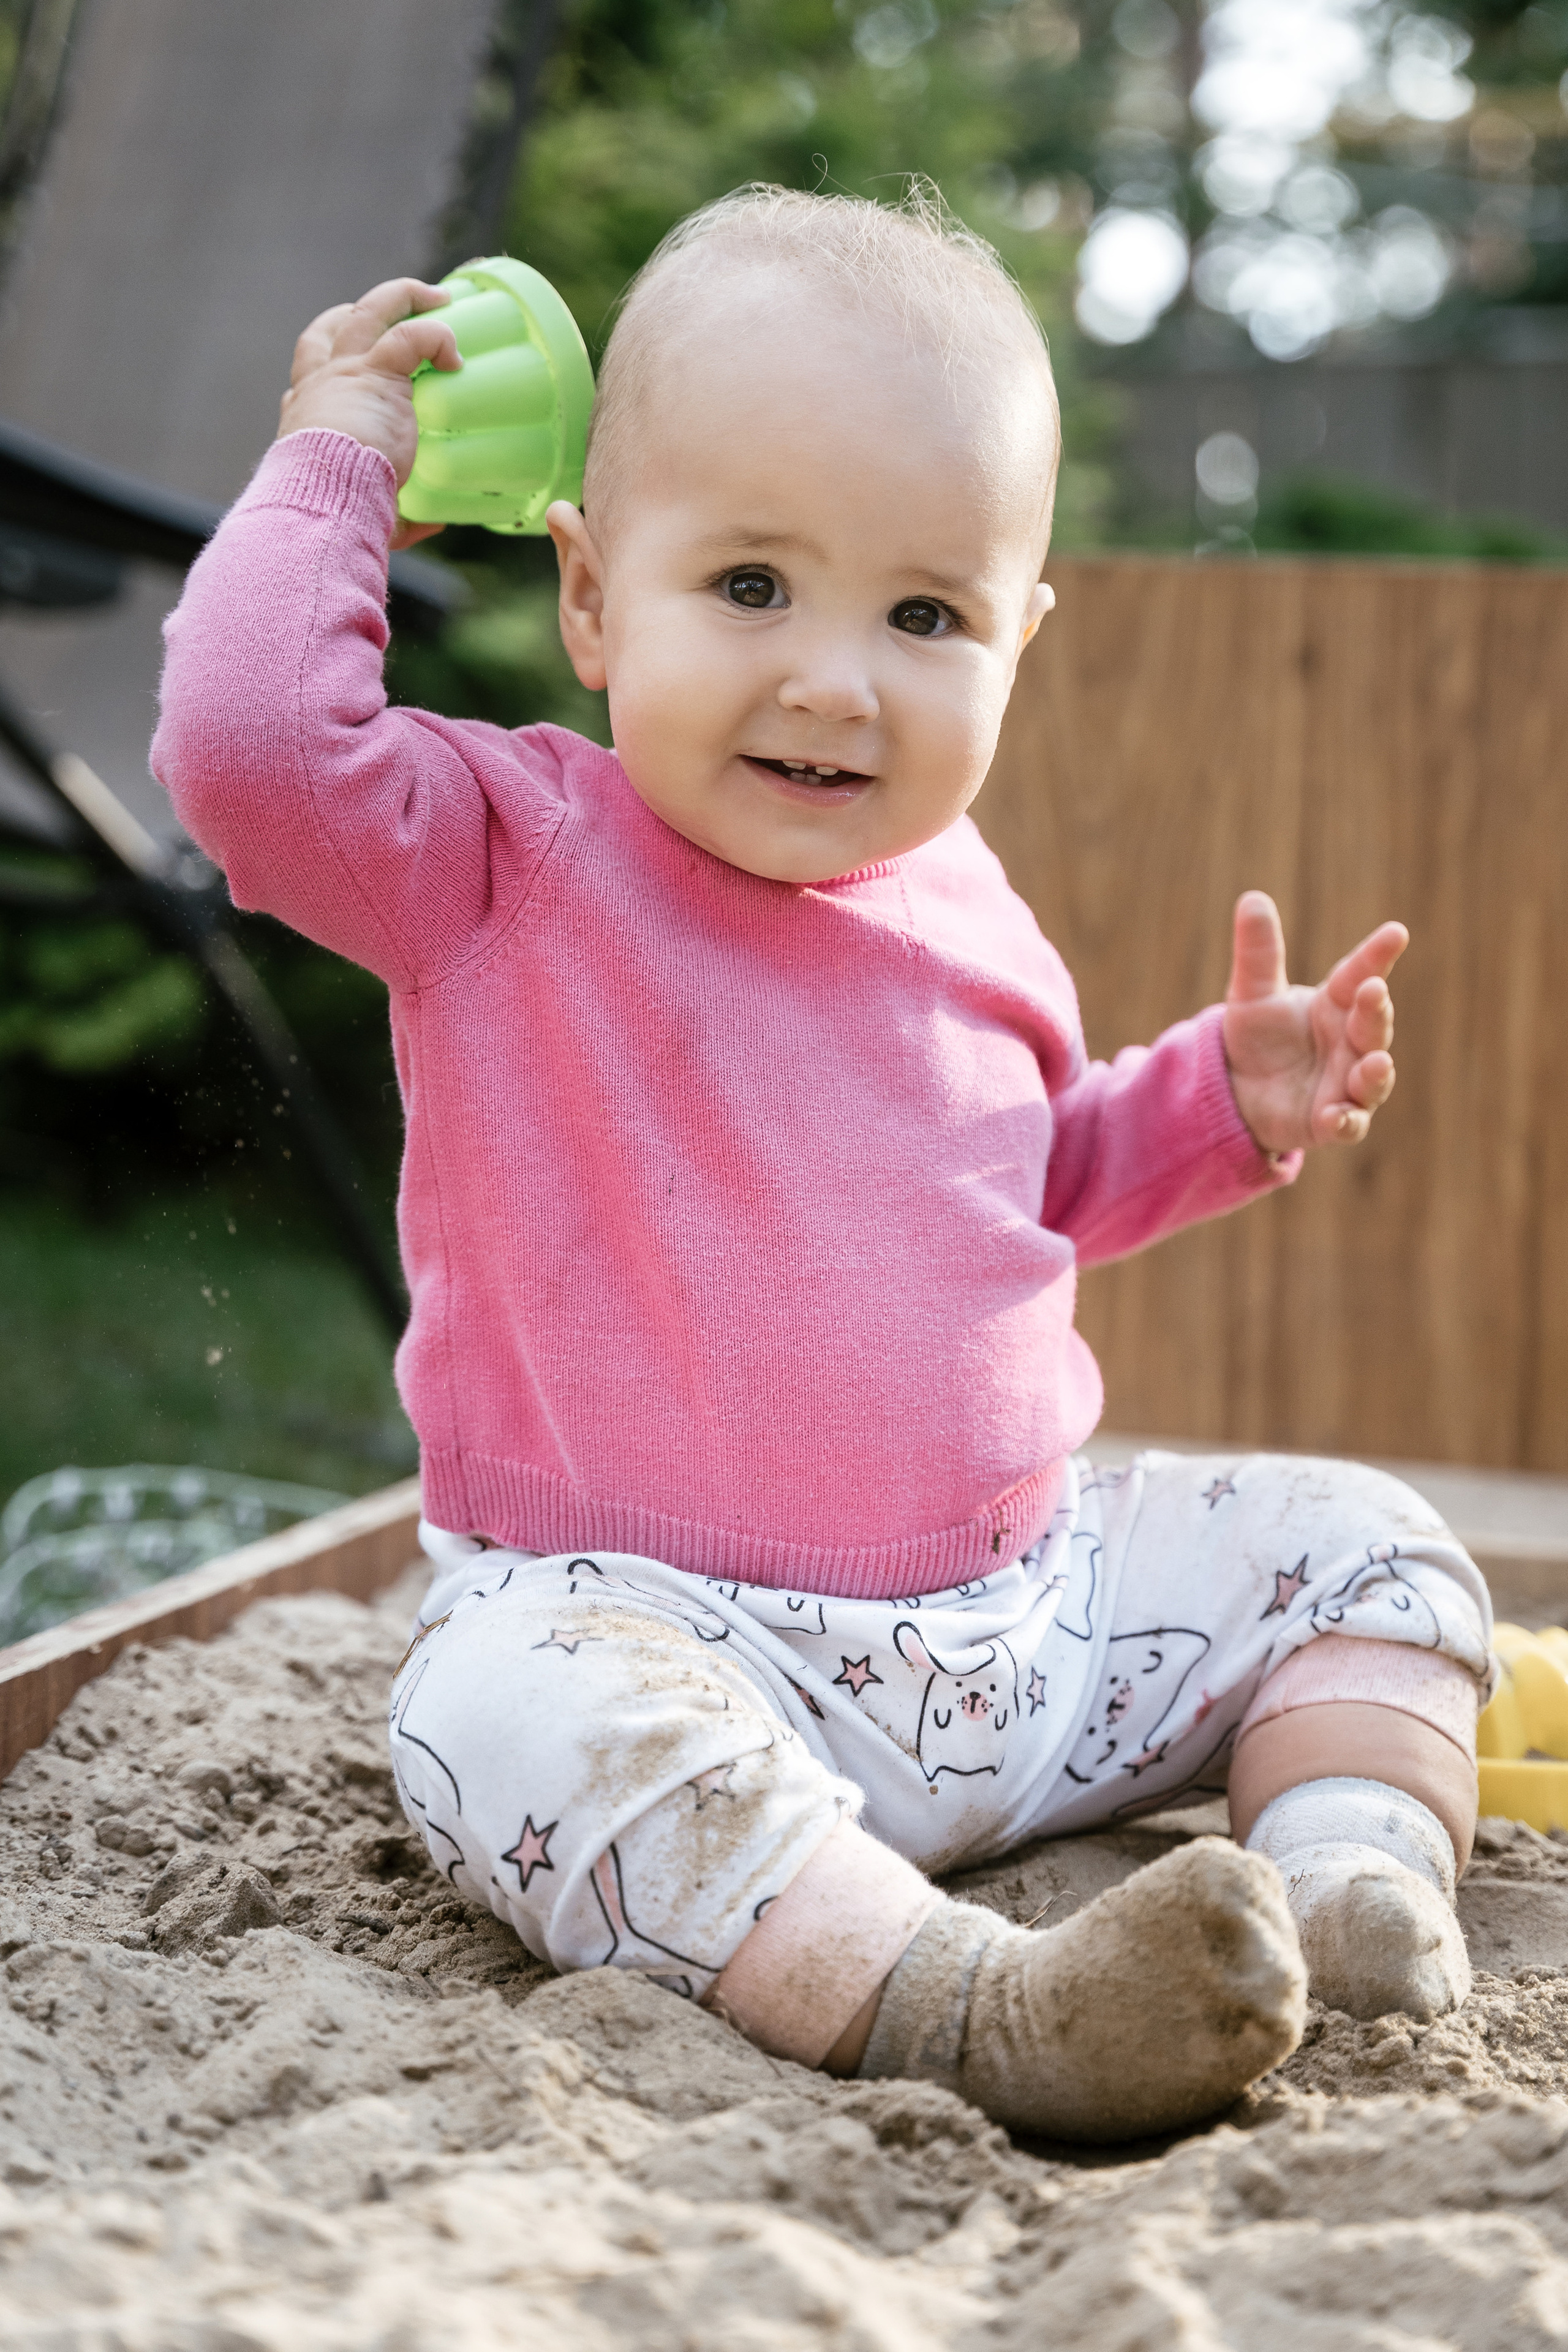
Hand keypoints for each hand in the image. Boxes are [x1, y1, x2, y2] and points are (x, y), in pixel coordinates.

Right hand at [277, 277, 459, 548]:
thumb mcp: (366, 510)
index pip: (311, 374)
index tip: (359, 366)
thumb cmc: (336, 513)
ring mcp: (344, 373)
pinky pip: (409, 335)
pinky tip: (455, 354)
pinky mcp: (374, 372)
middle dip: (363, 311)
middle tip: (396, 310)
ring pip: (369, 311)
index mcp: (306, 416)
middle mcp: (319, 386)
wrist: (324, 500)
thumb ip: (401, 516)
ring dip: (403, 297)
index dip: (332, 361)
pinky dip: (435, 336)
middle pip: (333, 327)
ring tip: (437, 298)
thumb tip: (430, 524)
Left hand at [1222, 890, 1407, 1155]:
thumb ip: (1259, 952)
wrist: (1238, 1090)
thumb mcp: (1251, 992)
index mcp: (1336, 1003)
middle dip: (1376, 1010)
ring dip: (1377, 1071)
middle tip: (1373, 991)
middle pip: (1373, 1025)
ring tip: (1375, 1062)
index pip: (1361, 973)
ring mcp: (1346, 1083)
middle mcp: (1350, 1042)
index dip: (1378, 954)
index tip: (1396, 932)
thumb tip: (1251, 898)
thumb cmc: (1258, 1036)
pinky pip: (1348, 1124)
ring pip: (1373, 1078)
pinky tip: (1337, 1116)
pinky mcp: (1329, 1121)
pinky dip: (1347, 1121)